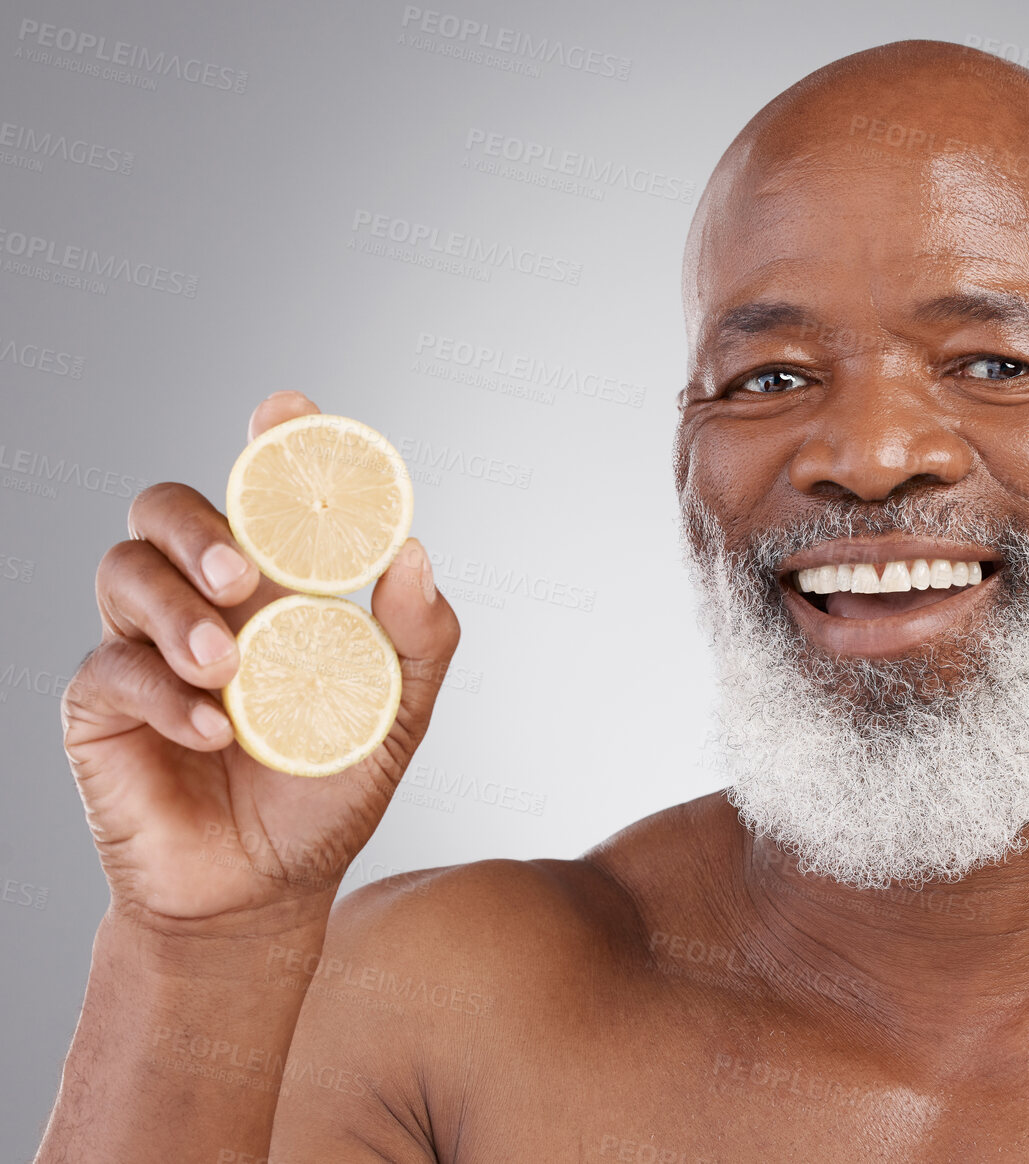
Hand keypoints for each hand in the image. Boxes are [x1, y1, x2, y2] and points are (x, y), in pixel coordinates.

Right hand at [61, 391, 460, 935]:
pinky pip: (111, 668)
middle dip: (200, 527)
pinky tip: (211, 731)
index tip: (286, 411)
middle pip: (166, 508)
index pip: (258, 493)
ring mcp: (144, 646)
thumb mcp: (396, 715)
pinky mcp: (100, 705)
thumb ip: (419, 640)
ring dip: (178, 610)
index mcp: (273, 587)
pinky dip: (164, 693)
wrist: (265, 890)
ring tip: (229, 668)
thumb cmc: (325, 791)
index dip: (268, 443)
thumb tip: (415, 553)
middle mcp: (202, 600)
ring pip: (122, 572)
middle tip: (243, 578)